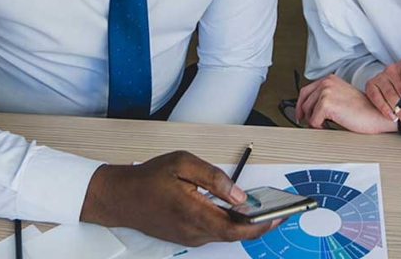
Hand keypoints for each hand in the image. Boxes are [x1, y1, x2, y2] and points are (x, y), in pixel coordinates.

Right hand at [80, 151, 281, 245]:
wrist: (120, 197)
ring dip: (244, 224)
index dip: (261, 226)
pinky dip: (229, 223)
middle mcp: (192, 231)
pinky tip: (237, 210)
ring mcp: (188, 237)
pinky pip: (213, 232)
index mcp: (193, 212)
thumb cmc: (149, 178)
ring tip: (264, 209)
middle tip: (280, 211)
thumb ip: (214, 177)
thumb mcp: (182, 163)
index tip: (279, 217)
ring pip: (224, 234)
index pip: (235, 229)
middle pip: (234, 234)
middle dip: (259, 225)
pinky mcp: (186, 237)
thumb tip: (240, 195)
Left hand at [295, 74, 397, 133]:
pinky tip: (329, 127)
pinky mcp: (326, 104)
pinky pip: (313, 120)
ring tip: (325, 125)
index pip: (306, 91)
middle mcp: (326, 82)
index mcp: (329, 79)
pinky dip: (319, 127)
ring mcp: (326, 92)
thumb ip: (326, 97)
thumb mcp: (341, 96)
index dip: (301, 104)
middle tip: (308, 123)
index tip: (300, 114)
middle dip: (304, 114)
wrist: (376, 114)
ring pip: (307, 111)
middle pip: (304, 101)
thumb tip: (309, 108)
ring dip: (314, 121)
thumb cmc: (363, 109)